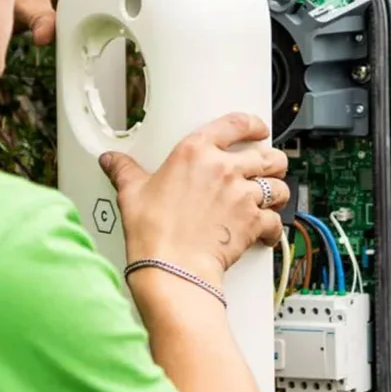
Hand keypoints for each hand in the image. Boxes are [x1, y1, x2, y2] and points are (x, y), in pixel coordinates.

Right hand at [98, 113, 290, 288]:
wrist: (171, 267)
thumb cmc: (152, 232)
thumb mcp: (132, 193)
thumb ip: (125, 171)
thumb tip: (112, 160)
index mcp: (196, 152)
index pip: (236, 124)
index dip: (253, 124)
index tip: (258, 128)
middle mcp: (224, 169)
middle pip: (267, 155)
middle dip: (272, 162)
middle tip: (267, 170)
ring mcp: (242, 195)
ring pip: (278, 186)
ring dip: (278, 193)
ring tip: (271, 200)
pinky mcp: (253, 221)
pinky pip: (275, 220)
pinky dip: (273, 228)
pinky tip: (266, 232)